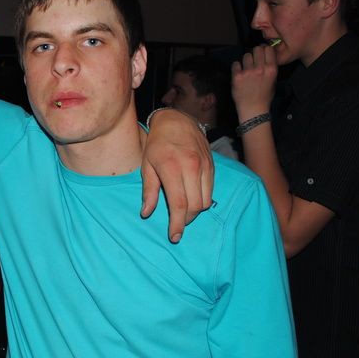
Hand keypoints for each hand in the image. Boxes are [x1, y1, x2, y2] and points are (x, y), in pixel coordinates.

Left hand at [141, 109, 213, 242]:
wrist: (177, 121)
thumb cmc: (157, 144)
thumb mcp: (146, 165)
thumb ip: (148, 190)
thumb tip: (146, 213)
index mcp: (172, 168)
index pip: (179, 204)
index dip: (177, 224)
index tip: (174, 236)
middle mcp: (192, 168)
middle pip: (195, 206)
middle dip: (186, 221)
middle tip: (176, 225)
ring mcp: (205, 167)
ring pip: (205, 201)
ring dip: (195, 212)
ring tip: (182, 213)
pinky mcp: (212, 166)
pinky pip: (210, 191)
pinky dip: (202, 200)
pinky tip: (191, 200)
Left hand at [231, 45, 277, 119]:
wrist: (253, 109)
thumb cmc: (265, 96)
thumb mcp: (273, 81)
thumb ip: (270, 67)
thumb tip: (265, 56)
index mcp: (271, 69)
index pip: (268, 49)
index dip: (264, 49)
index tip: (262, 53)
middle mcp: (260, 68)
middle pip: (257, 49)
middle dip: (255, 53)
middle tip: (254, 59)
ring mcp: (248, 72)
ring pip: (246, 55)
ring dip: (246, 60)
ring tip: (246, 68)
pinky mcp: (237, 76)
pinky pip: (236, 64)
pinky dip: (237, 67)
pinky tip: (239, 73)